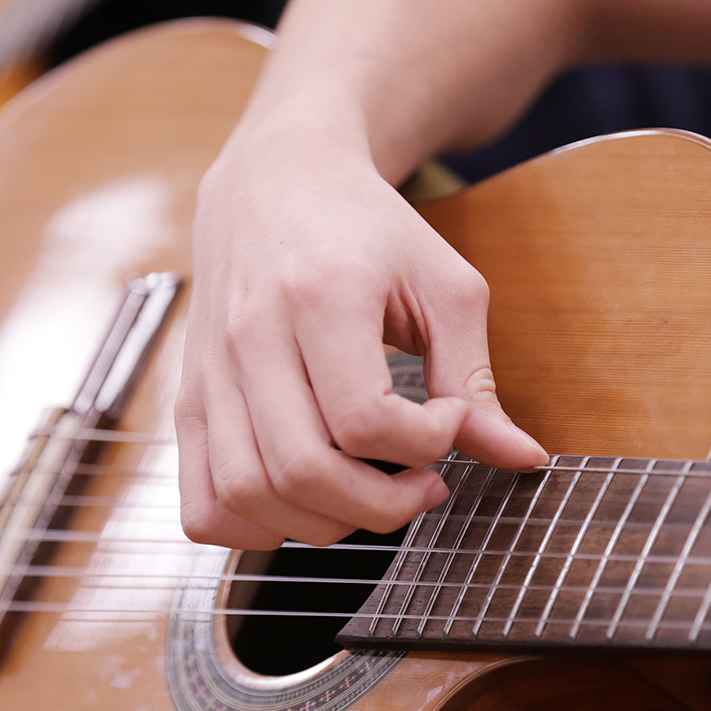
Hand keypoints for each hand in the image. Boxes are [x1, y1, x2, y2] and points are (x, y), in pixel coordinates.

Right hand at [176, 128, 546, 549]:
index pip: (365, 420)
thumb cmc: (366, 231)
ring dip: (324, 523)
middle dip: (382, 504)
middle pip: (303, 469)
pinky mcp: (188, 401)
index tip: (448, 419)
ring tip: (369, 494)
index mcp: (319, 294)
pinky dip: (253, 529)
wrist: (276, 181)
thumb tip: (522, 457)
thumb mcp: (443, 286)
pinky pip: (202, 504)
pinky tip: (304, 504)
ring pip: (249, 494)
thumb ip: (475, 377)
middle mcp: (249, 337)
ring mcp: (208, 374)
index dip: (426, 444)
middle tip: (422, 481)